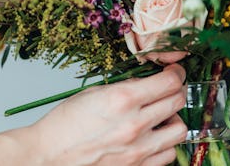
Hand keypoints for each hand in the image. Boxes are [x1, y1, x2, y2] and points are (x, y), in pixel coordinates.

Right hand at [28, 64, 187, 165]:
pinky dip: (165, 145)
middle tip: (168, 90)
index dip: (176, 74)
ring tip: (160, 117)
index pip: (169, 82)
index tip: (174, 73)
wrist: (50, 156)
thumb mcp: (94, 93)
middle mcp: (135, 125)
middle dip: (176, 92)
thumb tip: (147, 83)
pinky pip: (168, 155)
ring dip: (173, 120)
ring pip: (180, 131)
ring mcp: (138, 150)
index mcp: (122, 100)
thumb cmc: (64, 125)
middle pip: (178, 102)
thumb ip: (125, 88)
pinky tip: (152, 138)